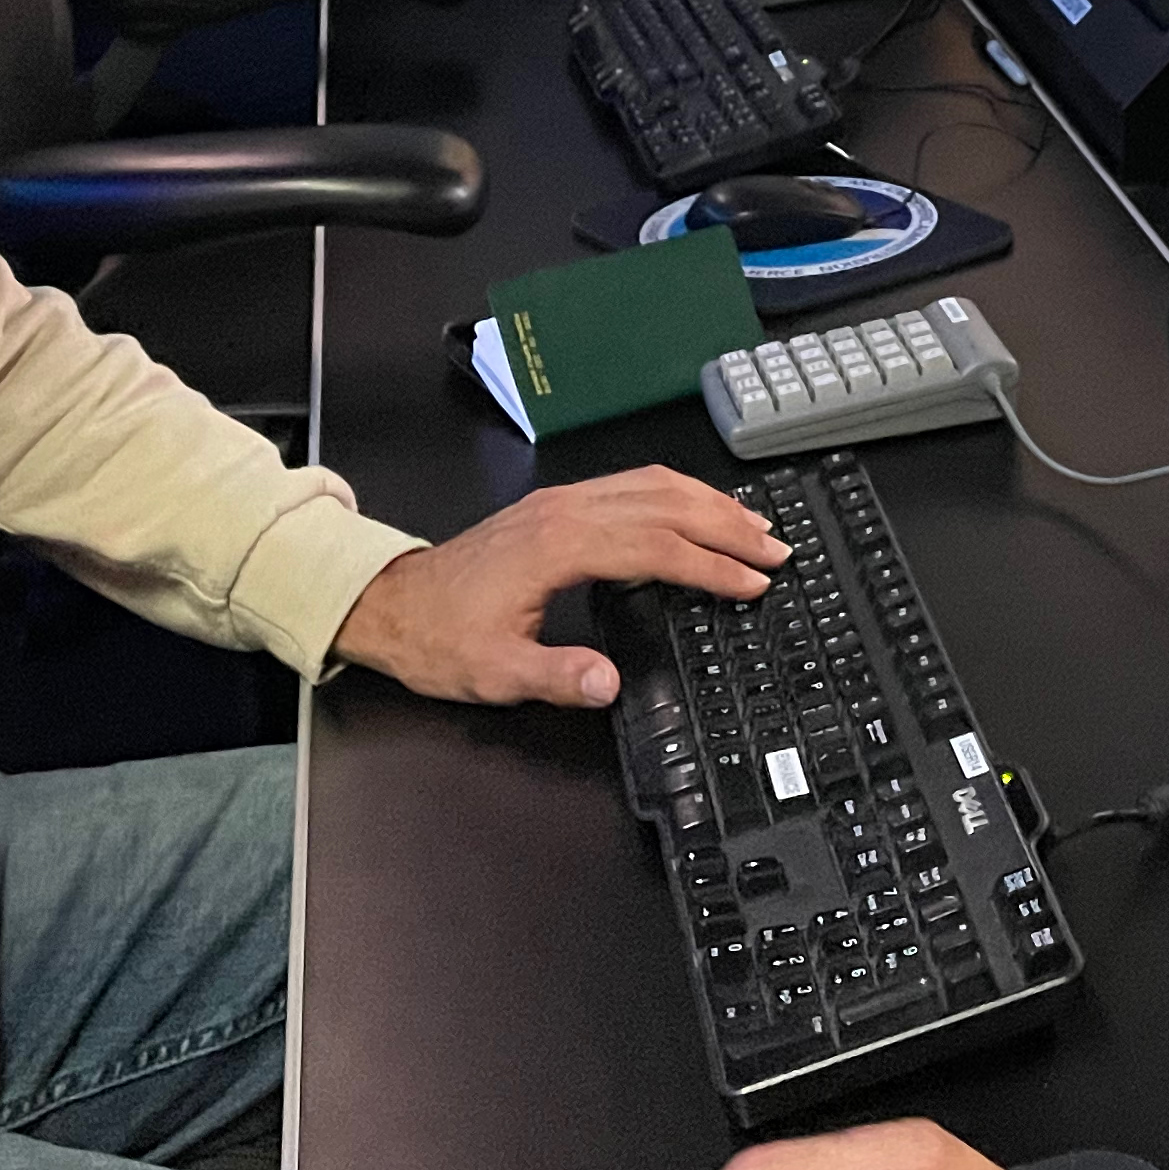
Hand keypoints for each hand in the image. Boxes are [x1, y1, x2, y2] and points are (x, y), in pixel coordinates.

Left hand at [333, 467, 786, 707]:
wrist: (392, 604)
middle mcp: (566, 510)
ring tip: (754, 525)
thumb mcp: (495, 673)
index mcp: (558, 546)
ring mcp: (561, 501)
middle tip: (776, 548)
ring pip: (651, 485)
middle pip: (665, 503)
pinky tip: (695, 509)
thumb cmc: (440, 639)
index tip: (752, 582)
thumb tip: (610, 684)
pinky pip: (631, 485)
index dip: (709, 565)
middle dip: (726, 524)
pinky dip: (676, 495)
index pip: (656, 546)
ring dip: (707, 503)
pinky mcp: (556, 506)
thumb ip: (556, 677)